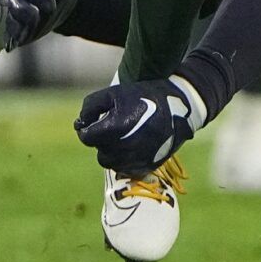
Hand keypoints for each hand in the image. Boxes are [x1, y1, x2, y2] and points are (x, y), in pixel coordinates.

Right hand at [2, 0, 81, 50]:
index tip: (53, 5)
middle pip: (18, 6)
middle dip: (25, 13)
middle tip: (37, 18)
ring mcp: (18, 13)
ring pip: (13, 21)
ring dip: (17, 29)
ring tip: (21, 38)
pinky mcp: (19, 27)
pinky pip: (10, 33)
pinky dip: (9, 40)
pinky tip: (10, 47)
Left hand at [74, 77, 198, 172]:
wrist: (180, 106)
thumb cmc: (144, 96)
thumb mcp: (114, 93)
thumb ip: (90, 107)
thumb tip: (80, 123)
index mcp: (113, 130)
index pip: (86, 137)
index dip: (88, 128)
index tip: (96, 121)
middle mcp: (122, 149)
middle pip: (99, 151)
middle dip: (102, 139)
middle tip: (114, 126)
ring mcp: (134, 160)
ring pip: (110, 162)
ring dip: (112, 150)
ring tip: (124, 135)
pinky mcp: (145, 166)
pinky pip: (125, 168)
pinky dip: (125, 159)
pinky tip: (134, 145)